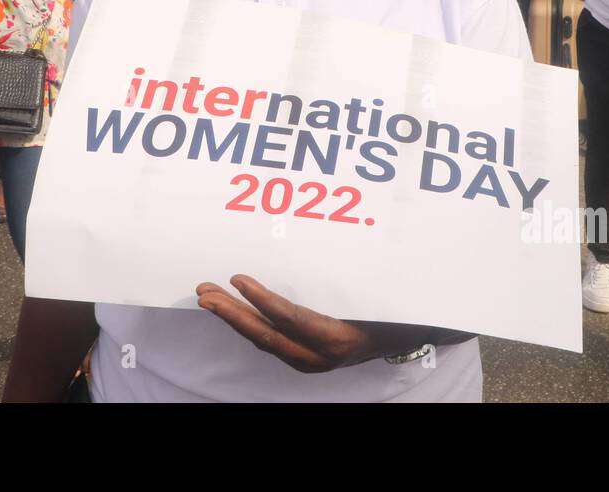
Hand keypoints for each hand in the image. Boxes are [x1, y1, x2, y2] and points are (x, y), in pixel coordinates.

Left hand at [196, 275, 435, 372]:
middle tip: (204, 292)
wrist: (404, 341)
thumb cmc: (393, 311)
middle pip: (267, 335)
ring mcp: (308, 359)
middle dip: (231, 314)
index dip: (262, 300)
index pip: (292, 319)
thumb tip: (344, 250)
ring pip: (262, 338)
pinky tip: (229, 306)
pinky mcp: (301, 356)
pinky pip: (268, 339)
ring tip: (206, 295)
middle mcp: (318, 355)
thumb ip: (353, 283)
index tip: (237, 279)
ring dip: (232, 316)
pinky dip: (246, 321)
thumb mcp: (378, 298)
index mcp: (337, 339)